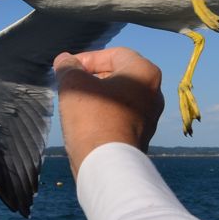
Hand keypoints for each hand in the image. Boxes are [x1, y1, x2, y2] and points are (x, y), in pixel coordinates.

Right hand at [54, 47, 164, 177]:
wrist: (107, 165)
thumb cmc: (93, 119)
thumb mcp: (73, 84)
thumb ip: (68, 67)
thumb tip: (65, 61)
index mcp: (145, 72)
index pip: (113, 54)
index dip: (86, 59)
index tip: (68, 69)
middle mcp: (154, 92)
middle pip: (117, 74)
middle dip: (91, 77)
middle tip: (70, 84)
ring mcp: (150, 116)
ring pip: (118, 96)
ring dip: (96, 95)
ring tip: (74, 102)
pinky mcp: (142, 135)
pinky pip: (120, 115)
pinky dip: (103, 113)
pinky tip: (85, 121)